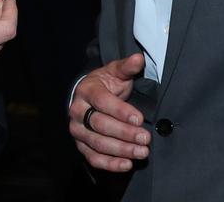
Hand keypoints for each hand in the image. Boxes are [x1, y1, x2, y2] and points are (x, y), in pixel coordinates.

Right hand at [69, 53, 149, 171]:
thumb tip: (139, 58)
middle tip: (145, 138)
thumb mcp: (115, 72)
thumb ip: (127, 67)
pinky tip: (127, 164)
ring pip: (97, 143)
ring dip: (121, 150)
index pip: (102, 102)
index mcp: (86, 91)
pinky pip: (93, 158)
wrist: (89, 97)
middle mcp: (78, 112)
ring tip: (142, 152)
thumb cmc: (105, 85)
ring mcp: (77, 131)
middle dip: (124, 133)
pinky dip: (110, 164)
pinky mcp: (81, 146)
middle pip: (100, 125)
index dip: (121, 111)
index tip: (139, 118)